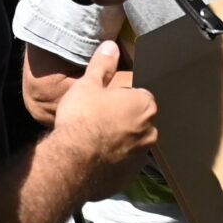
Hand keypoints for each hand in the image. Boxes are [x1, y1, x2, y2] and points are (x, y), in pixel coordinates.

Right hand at [50, 40, 158, 199]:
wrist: (72, 162)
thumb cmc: (82, 118)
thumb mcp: (88, 85)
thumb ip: (102, 65)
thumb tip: (111, 46)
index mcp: (144, 105)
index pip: (140, 95)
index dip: (121, 97)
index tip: (105, 101)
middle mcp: (150, 131)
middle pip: (139, 120)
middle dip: (123, 119)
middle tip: (98, 119)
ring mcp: (142, 156)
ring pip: (133, 143)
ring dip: (120, 141)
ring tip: (94, 140)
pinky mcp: (131, 177)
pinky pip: (124, 164)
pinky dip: (114, 161)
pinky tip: (95, 158)